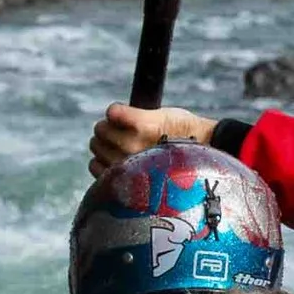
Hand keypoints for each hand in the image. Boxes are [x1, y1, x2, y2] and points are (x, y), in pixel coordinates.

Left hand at [88, 102, 219, 179]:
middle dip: (108, 127)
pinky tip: (114, 159)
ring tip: (120, 145)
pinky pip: (95, 166)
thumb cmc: (182, 137)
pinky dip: (100, 161)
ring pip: (96, 147)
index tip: (124, 116)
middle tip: (121, 131)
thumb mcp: (165, 115)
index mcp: (145, 127)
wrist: (198, 166)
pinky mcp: (119, 181)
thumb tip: (112, 114)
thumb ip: (136, 114)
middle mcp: (133, 147)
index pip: (112, 113)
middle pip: (101, 129)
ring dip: (104, 144)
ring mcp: (125, 166)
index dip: (117, 112)